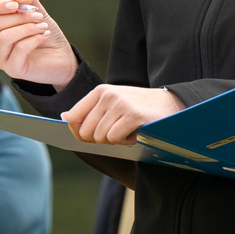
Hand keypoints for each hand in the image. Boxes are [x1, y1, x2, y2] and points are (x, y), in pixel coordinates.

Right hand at [0, 0, 78, 90]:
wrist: (61, 55)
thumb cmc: (44, 31)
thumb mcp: (37, 11)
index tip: (17, 4)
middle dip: (20, 16)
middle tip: (39, 16)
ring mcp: (1, 58)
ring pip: (4, 37)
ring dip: (27, 28)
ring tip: (43, 26)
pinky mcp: (12, 69)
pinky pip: (19, 49)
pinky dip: (34, 39)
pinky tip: (44, 36)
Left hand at [63, 85, 183, 145]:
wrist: (170, 104)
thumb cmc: (138, 108)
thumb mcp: (112, 104)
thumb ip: (89, 110)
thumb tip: (64, 116)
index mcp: (99, 92)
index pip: (72, 118)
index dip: (80, 133)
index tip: (95, 136)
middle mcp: (107, 95)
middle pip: (85, 132)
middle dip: (100, 140)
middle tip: (118, 133)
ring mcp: (119, 104)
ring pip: (100, 138)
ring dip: (115, 141)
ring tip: (128, 131)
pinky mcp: (132, 115)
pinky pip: (115, 138)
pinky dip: (125, 142)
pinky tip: (136, 133)